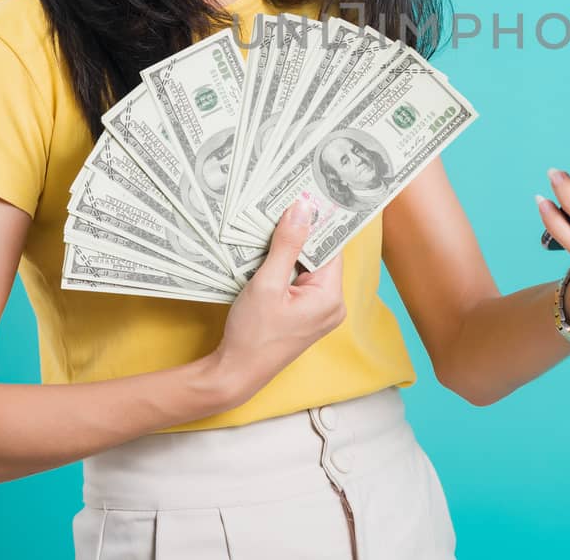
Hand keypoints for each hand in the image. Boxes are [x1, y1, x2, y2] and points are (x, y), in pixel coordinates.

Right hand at [214, 202, 345, 400]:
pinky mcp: (306, 315)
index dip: (316, 222)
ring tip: (273, 226)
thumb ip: (286, 244)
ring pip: (309, 268)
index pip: (330, 247)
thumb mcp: (267, 283)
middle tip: (283, 205)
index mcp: (330, 297)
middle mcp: (333, 305)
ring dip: (291, 250)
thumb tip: (302, 209)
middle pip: (320, 256)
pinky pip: (301, 281)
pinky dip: (287, 267)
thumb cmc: (252, 334)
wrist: (236, 373)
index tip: (305, 195)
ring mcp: (320, 312)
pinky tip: (269, 255)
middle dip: (301, 234)